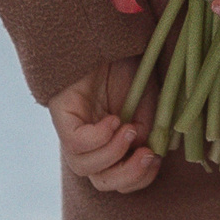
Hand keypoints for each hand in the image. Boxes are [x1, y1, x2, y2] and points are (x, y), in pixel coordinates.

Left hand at [50, 60, 161, 193]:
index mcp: (112, 143)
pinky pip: (75, 144)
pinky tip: (113, 119)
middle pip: (101, 182)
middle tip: (149, 155)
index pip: (120, 180)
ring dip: (113, 154)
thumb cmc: (128, 68)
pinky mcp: (62, 117)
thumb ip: (150, 130)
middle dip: (127, 176)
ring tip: (129, 128)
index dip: (139, 179)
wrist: (108, 37)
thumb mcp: (149, 103)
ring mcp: (74, 130)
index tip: (157, 158)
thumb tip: (149, 154)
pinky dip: (98, 138)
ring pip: (84, 168)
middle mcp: (90, 142)